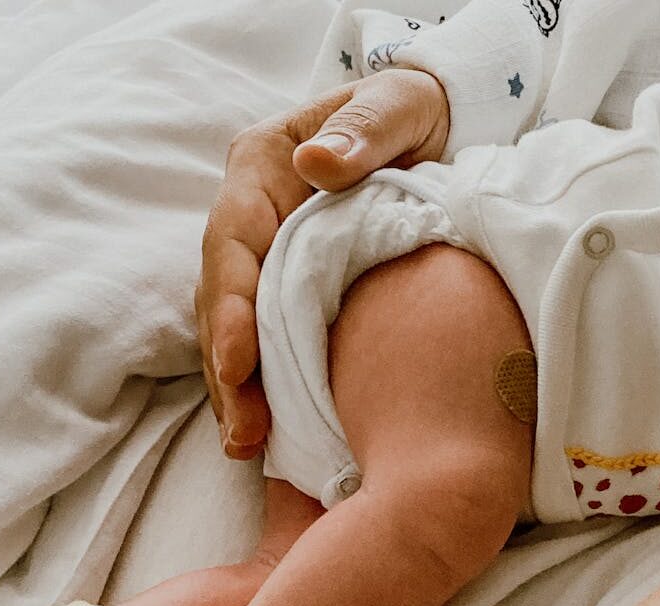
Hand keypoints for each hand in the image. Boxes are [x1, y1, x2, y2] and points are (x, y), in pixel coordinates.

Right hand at [196, 69, 449, 457]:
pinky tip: (268, 429)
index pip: (233, 238)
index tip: (238, 361)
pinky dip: (263, 380)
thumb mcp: (396, 107)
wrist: (434, 127)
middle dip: (228, 365)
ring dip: (238, 385)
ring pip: (238, 323)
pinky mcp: (291, 281)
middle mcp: (253, 213)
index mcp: (265, 166)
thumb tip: (316, 166)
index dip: (233, 303)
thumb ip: (362, 130)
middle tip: (243, 429)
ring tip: (246, 444)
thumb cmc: (410, 112)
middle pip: (225, 294)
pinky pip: (267, 334)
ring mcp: (268, 251)